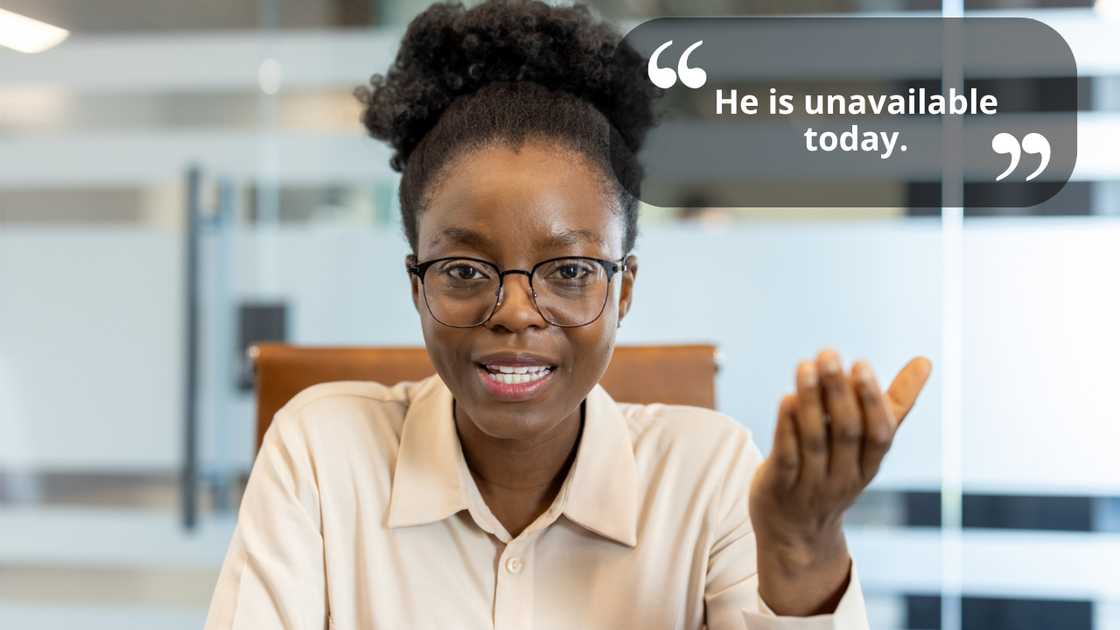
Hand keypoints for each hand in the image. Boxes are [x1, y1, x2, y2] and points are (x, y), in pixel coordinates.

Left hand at [749, 348, 931, 615]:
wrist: (797, 533)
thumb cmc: (836, 471)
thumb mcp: (868, 445)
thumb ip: (894, 403)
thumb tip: (925, 361)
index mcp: (869, 464)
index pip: (878, 434)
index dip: (871, 400)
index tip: (861, 364)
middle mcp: (844, 476)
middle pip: (846, 433)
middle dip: (839, 391)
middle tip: (829, 353)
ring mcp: (812, 484)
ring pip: (814, 441)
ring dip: (810, 401)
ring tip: (804, 365)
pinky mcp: (780, 487)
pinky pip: (787, 457)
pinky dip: (786, 428)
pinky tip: (785, 399)